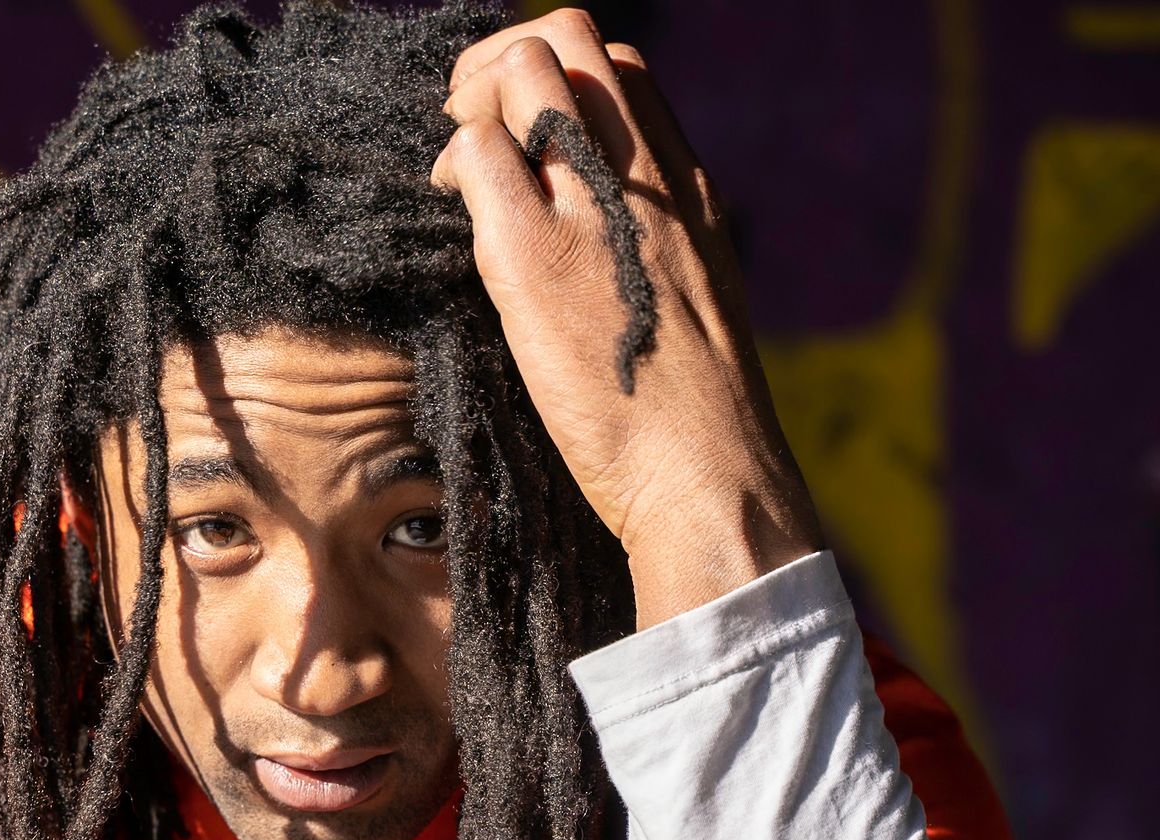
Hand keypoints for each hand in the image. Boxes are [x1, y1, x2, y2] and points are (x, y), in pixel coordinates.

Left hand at [429, 8, 821, 625]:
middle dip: (502, 67)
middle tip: (474, 136)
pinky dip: (452, 162)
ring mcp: (593, 207)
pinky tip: (449, 206)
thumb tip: (599, 243)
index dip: (556, 80)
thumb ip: (651, 252)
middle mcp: (647, 177)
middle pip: (569, 41)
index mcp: (686, 189)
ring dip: (471, 103)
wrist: (709, 475)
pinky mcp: (535, 257)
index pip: (620, 68)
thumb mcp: (694, 308)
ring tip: (458, 173)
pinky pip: (478, 153)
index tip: (524, 138)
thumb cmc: (694, 422)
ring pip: (523, 71)